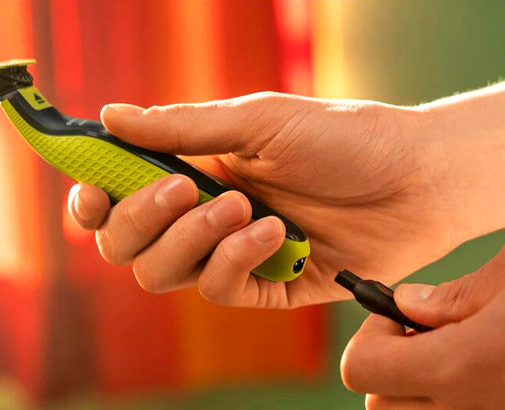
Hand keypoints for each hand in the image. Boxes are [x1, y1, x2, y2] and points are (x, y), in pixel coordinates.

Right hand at [69, 91, 458, 307]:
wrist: (415, 177)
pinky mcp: (266, 286)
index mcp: (191, 168)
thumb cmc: (339, 136)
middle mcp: (201, 215)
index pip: (117, 196)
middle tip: (183, 185)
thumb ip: (180, 126)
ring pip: (163, 274)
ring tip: (241, 205)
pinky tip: (273, 233)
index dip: (91, 200)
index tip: (90, 192)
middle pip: (127, 245)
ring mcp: (231, 253)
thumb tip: (107, 115)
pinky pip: (220, 290)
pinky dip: (236, 261)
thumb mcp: (257, 120)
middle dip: (142, 220)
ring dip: (190, 239)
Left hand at [341, 230, 504, 409]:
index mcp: (456, 365)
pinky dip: (451, 396)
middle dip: (388, 362)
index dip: (368, 335)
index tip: (399, 313)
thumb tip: (409, 302)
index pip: (358, 367)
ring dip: (417, 383)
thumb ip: (454, 290)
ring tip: (460, 350)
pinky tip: (489, 366)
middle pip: (379, 401)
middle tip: (429, 331)